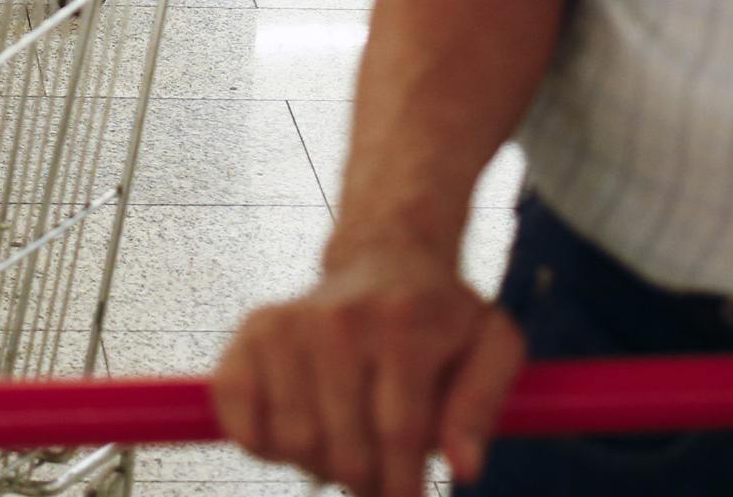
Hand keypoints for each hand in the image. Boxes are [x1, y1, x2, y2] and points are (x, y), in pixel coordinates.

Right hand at [212, 241, 522, 496]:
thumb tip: (466, 469)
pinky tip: (298, 428)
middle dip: (368, 482)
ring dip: (320, 464)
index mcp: (405, 323)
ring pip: (294, 444)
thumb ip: (481, 407)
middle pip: (345, 450)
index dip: (402, 487)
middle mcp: (340, 320)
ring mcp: (289, 324)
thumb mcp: (491, 346)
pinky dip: (263, 445)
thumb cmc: (443, 317)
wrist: (385, 259)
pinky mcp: (251, 333)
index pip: (398, 434)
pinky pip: (240, 421)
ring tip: (345, 439)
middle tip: (380, 474)